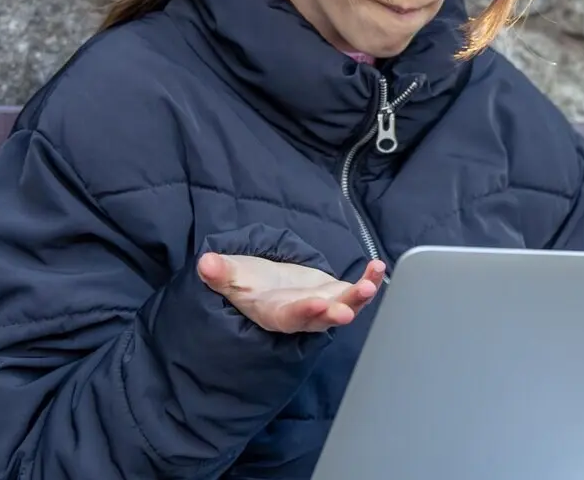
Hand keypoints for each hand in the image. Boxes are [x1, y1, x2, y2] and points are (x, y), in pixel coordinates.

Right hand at [197, 253, 385, 333]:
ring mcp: (323, 305)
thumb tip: (205, 263)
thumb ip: (221, 273)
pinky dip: (369, 280)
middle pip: (322, 319)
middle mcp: (303, 315)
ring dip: (360, 296)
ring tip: (372, 279)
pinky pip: (357, 291)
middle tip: (349, 310)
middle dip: (336, 313)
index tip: (316, 305)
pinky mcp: (336, 294)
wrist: (264, 285)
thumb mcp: (231, 276)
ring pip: (345, 306)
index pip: (291, 318)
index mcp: (276, 314)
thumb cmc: (246, 283)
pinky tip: (378, 266)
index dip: (304, 313)